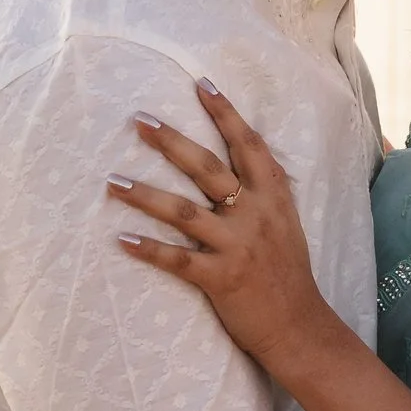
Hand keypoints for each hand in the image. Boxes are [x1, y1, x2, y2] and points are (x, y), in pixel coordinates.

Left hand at [106, 82, 336, 379]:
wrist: (299, 326)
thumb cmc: (287, 272)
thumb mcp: (286, 221)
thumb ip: (264, 191)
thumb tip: (241, 158)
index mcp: (273, 196)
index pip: (248, 145)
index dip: (226, 113)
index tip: (202, 85)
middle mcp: (255, 215)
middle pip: (207, 169)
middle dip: (171, 142)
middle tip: (139, 121)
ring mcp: (237, 246)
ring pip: (184, 212)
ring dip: (144, 195)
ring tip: (111, 181)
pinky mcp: (220, 278)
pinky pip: (177, 260)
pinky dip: (148, 249)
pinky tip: (121, 240)